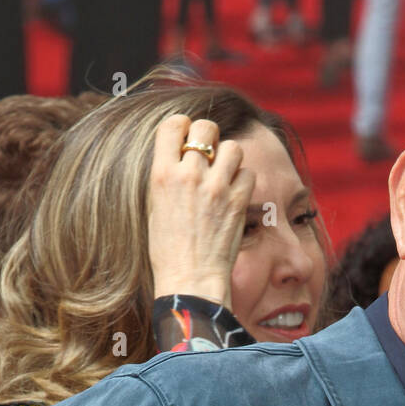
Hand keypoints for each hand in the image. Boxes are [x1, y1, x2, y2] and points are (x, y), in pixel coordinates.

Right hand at [148, 114, 254, 310]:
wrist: (189, 280)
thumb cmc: (168, 250)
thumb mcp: (155, 206)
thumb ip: (169, 176)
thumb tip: (183, 155)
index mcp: (162, 174)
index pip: (173, 124)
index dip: (183, 128)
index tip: (186, 140)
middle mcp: (189, 175)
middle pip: (207, 126)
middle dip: (210, 136)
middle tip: (210, 155)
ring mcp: (216, 188)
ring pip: (233, 147)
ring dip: (230, 158)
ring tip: (224, 176)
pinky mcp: (238, 203)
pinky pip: (249, 174)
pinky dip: (244, 182)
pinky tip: (235, 195)